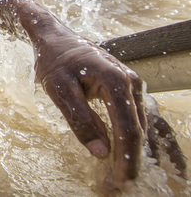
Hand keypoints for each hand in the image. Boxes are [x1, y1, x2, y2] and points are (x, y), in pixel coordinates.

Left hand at [33, 27, 184, 187]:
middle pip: (138, 131)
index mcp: (117, 81)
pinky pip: (146, 121)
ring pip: (146, 128)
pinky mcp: (131, 92)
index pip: (128, 129)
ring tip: (132, 181)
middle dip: (131, 162)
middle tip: (120, 188)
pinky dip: (152, 143)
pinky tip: (166, 164)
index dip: (127, 158)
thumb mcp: (59, 89)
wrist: (56, 38)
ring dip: (142, 156)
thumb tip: (101, 153)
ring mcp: (135, 87)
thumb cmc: (55, 61)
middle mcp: (133, 84)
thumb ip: (80, 120)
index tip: (122, 181)